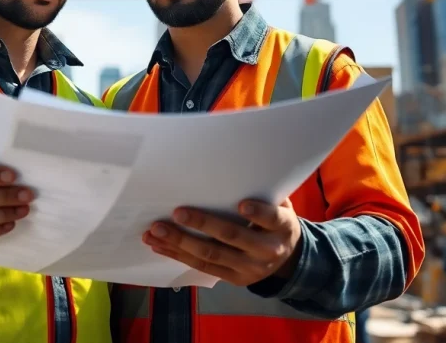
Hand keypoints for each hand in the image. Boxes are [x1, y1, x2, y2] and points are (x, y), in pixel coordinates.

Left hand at [142, 198, 302, 286]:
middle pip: (232, 237)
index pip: (271, 218)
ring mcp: (249, 268)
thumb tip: (231, 166)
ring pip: (211, 256)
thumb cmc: (276, 221)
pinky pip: (203, 267)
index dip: (258, 213)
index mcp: (283, 227)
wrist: (289, 258)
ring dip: (180, 242)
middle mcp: (267, 250)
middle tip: (177, 212)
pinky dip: (179, 255)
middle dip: (202, 224)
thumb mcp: (280, 205)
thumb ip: (263, 192)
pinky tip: (160, 246)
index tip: (242, 205)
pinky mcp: (234, 278)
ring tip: (156, 231)